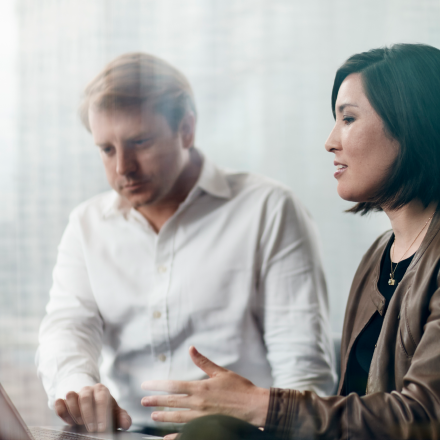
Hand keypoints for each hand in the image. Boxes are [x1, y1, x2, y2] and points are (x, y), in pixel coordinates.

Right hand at [54, 384, 131, 431]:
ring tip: (79, 423)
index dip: (102, 413)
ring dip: (74, 411)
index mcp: (102, 391)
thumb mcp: (114, 412)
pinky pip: (59, 402)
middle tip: (91, 429)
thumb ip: (122, 417)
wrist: (90, 402)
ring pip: (71, 396)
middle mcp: (88, 389)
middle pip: (85, 397)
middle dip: (88, 414)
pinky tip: (67, 419)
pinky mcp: (63, 400)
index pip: (102, 398)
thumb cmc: (104, 409)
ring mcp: (75, 393)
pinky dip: (61, 410)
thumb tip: (126, 424)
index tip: (102, 428)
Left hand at [141, 346, 269, 426]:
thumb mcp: (221, 372)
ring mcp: (202, 418)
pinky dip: (176, 436)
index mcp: (201, 388)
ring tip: (153, 416)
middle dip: (156, 401)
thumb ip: (203, 362)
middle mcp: (198, 403)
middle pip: (172, 402)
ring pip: (177, 418)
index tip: (146, 385)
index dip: (158, 385)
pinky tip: (167, 437)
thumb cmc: (240, 388)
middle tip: (143, 402)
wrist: (254, 408)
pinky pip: (188, 434)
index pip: (173, 386)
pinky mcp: (207, 428)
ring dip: (164, 417)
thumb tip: (191, 349)